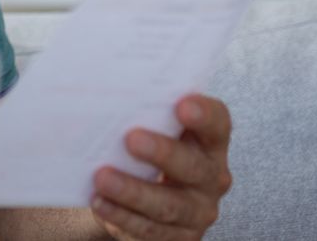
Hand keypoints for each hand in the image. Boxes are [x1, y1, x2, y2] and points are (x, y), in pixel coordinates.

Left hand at [89, 95, 232, 239]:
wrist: (146, 198)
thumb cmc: (147, 149)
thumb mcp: (152, 128)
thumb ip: (143, 111)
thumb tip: (104, 90)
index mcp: (209, 142)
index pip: (217, 124)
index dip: (204, 114)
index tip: (182, 104)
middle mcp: (211, 176)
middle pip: (193, 166)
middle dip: (162, 153)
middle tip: (131, 139)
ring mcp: (197, 210)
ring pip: (168, 204)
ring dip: (133, 191)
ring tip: (102, 177)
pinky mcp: (179, 237)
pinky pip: (149, 229)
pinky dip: (121, 216)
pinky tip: (99, 202)